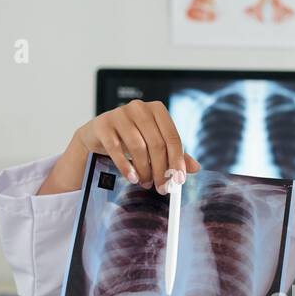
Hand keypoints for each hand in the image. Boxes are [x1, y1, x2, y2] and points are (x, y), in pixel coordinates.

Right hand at [38, 100, 201, 194]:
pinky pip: (116, 148)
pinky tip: (132, 177)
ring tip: (145, 183)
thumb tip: (196, 167)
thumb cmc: (130, 139)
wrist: (98, 135)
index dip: (177, 161)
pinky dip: (126, 166)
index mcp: (157, 110)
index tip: (178, 181)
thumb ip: (173, 154)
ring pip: (138, 146)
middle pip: (156, 143)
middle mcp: (139, 107)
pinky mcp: (103, 124)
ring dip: (144, 169)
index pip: (172, 137)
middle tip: (162, 188)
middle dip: (161, 170)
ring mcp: (120, 113)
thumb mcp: (153, 146)